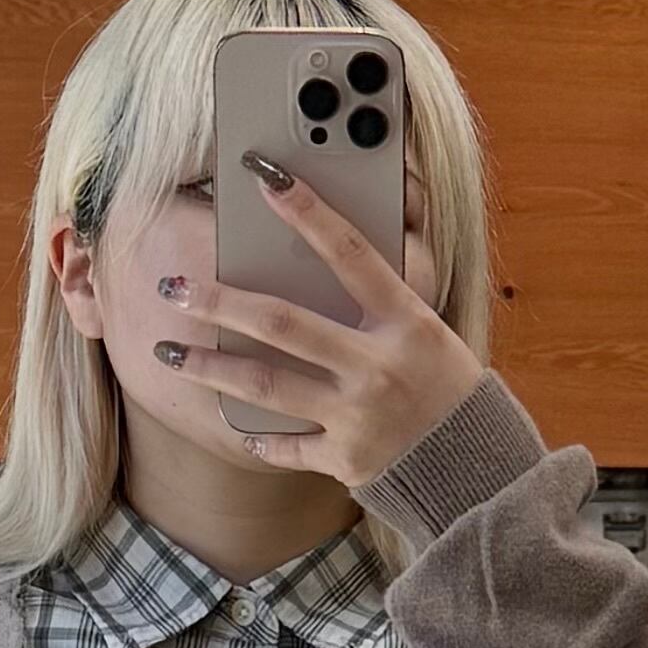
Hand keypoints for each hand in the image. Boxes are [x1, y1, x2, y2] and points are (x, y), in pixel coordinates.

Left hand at [156, 159, 489, 488]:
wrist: (479, 469)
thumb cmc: (448, 388)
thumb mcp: (431, 333)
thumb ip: (382, 301)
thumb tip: (324, 252)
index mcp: (408, 323)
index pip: (351, 253)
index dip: (308, 212)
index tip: (265, 177)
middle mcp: (378, 366)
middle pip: (283, 324)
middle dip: (220, 302)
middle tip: (173, 287)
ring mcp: (358, 416)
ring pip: (266, 386)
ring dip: (210, 368)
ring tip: (167, 354)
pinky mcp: (346, 460)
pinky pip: (287, 446)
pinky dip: (259, 437)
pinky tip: (236, 426)